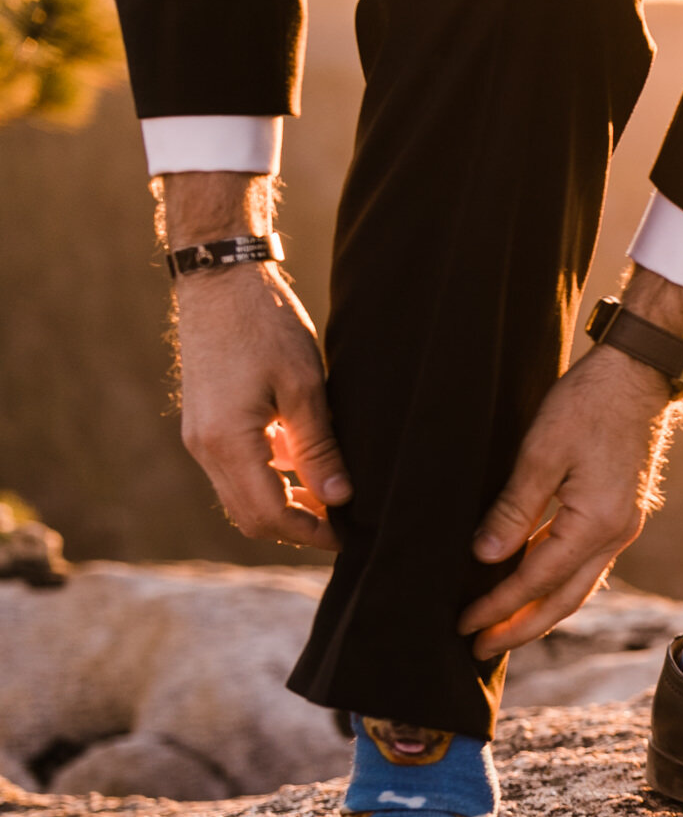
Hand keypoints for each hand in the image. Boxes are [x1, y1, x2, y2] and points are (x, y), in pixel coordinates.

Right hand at [174, 263, 351, 549]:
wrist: (220, 282)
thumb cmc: (265, 326)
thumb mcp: (305, 388)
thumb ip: (319, 448)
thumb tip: (340, 497)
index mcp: (227, 442)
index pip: (268, 514)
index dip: (310, 532)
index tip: (348, 534)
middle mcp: (204, 447)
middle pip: (250, 515)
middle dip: (297, 525)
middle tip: (343, 522)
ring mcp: (200, 436)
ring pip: (242, 495)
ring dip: (284, 503)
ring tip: (332, 495)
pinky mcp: (205, 423)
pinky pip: (237, 469)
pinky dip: (272, 477)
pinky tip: (307, 463)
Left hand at [457, 348, 678, 658]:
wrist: (636, 376)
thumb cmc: (587, 404)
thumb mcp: (540, 452)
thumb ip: (514, 509)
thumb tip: (485, 557)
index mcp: (597, 523)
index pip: (537, 579)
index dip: (498, 605)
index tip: (464, 625)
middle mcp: (616, 534)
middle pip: (565, 599)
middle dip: (521, 627)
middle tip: (480, 649)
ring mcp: (622, 527)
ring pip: (578, 587)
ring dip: (540, 612)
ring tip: (504, 629)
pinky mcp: (619, 515)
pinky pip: (586, 565)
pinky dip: (557, 585)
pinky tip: (535, 588)